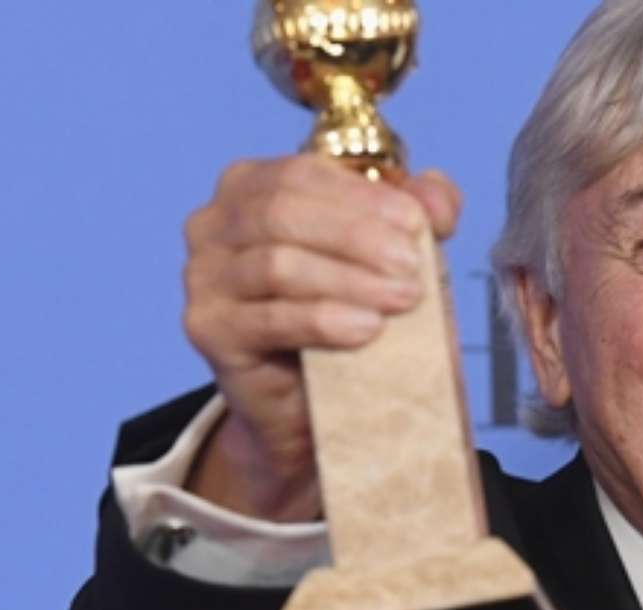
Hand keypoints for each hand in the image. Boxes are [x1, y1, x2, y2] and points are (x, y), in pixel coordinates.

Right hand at [180, 155, 462, 520]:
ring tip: (402, 299)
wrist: (311, 404)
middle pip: (284, 212)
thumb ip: (417, 214)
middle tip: (413, 266)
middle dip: (358, 237)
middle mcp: (214, 223)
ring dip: (349, 280)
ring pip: (278, 264)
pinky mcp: (209, 329)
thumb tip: (439, 195)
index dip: (364, 196)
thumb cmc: (348, 315)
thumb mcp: (389, 258)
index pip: (302, 172)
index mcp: (251, 185)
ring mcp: (203, 276)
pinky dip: (324, 321)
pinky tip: (368, 329)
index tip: (420, 223)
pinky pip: (269, 319)